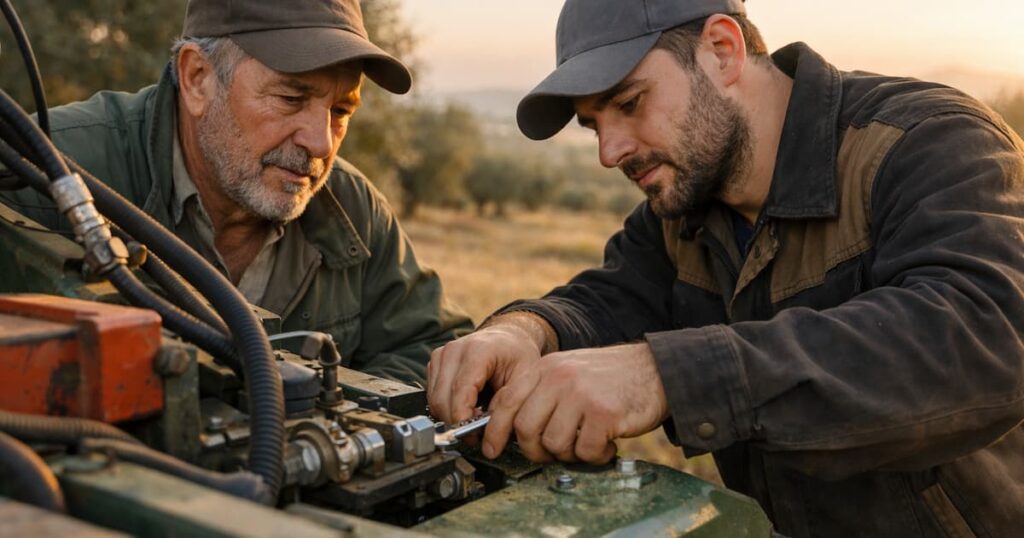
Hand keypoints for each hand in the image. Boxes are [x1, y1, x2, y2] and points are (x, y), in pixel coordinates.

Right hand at [427, 321, 543, 424]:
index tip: (473, 435)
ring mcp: (442, 355)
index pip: (459, 391)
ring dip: (450, 415)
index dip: (463, 418)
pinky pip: (432, 395)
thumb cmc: (518, 355)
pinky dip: (446, 406)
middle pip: (441, 399)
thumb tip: (490, 436)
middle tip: (476, 432)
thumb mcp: (526, 379)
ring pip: (433, 400)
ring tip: (474, 417)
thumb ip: (508, 406)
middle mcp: (454, 350)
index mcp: (478, 350)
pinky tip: (465, 405)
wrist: (509, 338)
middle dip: (456, 421)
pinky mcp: (436, 362)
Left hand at [482, 343, 669, 463]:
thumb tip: (511, 430)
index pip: (506, 401)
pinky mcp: (603, 413)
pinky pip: (584, 450)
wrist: (657, 370)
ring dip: (570, 453)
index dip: (494, 431)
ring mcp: (580, 394)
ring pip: (553, 443)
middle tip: (557, 451)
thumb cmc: (611, 379)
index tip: (492, 449)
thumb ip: (541, 394)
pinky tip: (607, 444)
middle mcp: (558, 377)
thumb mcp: (568, 373)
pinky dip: (595, 455)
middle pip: (525, 428)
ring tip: (588, 443)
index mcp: (545, 368)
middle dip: (536, 450)